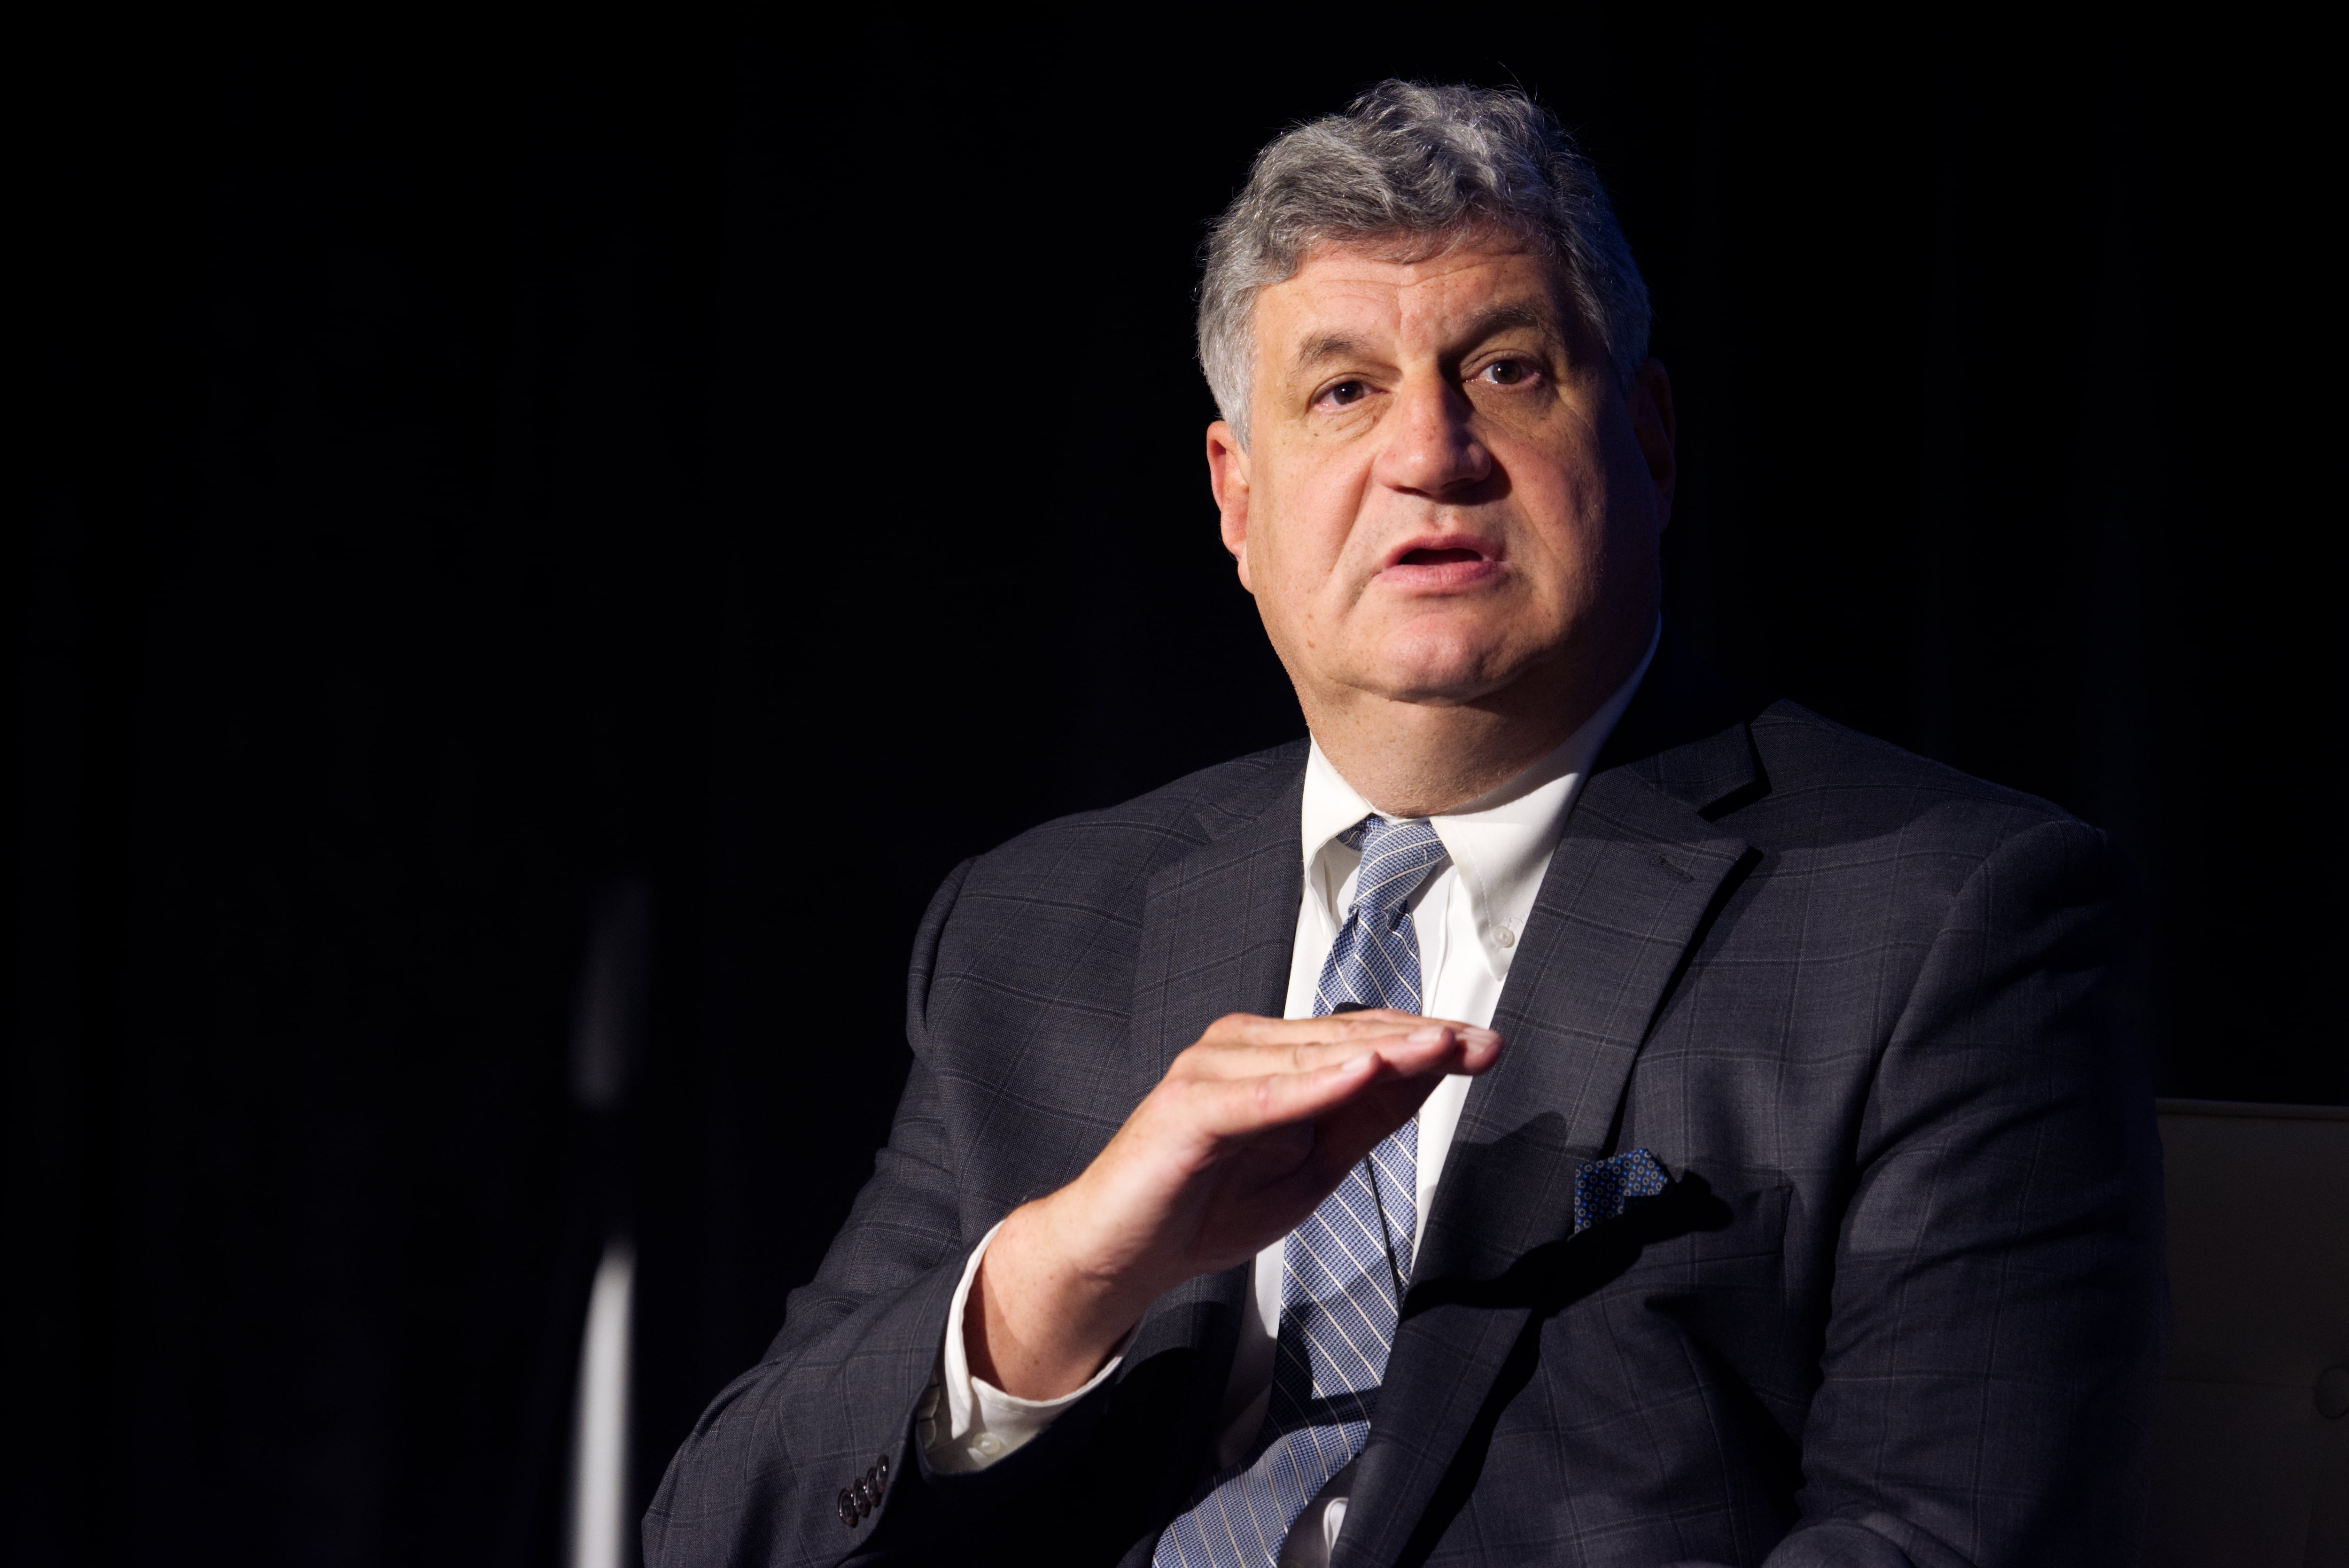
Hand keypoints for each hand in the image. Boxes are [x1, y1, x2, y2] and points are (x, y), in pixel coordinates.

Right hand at [965, 1010, 1501, 1398]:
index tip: (1486, 1047)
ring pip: (1310, 1057)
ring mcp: (1212, 1072)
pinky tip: (1361, 1072)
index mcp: (1275, 1060)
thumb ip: (1363, 1120)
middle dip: (1418, 1040)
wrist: (1123, 1254)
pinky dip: (1313, 1084)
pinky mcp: (1188, 1108)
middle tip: (1479, 1041)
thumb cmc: (1206, 1206)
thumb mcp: (1311, 1168)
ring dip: (1379, 1050)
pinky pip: (1262, 1096)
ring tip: (1438, 1045)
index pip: (1363, 1039)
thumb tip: (1425, 1079)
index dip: (1426, 1042)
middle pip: (1345, 1038)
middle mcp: (1242, 1050)